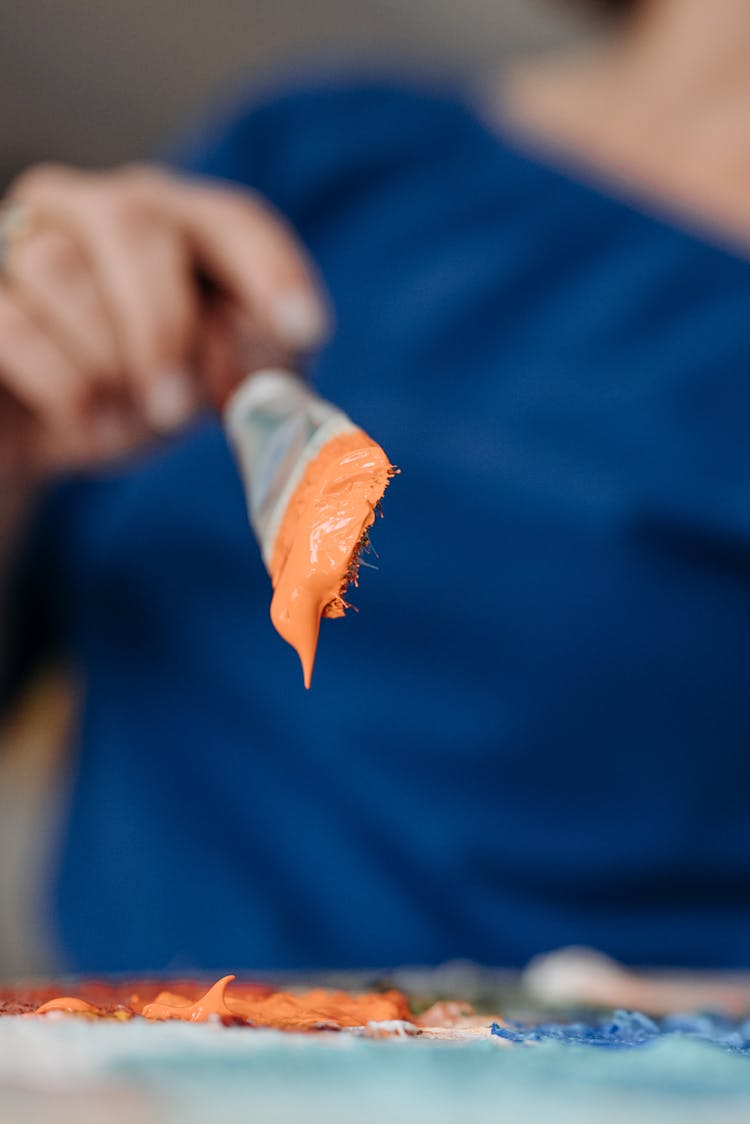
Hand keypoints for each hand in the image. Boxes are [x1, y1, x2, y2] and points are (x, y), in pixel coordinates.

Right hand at [0, 163, 327, 477]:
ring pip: (60, 270)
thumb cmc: (134, 395)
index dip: (271, 271)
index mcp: (173, 223)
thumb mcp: (201, 387)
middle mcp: (93, 208)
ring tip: (127, 423)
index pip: (233, 220)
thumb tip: (267, 386)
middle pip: (134, 223)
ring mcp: (19, 237)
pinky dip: (62, 387)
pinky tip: (86, 425)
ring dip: (105, 365)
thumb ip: (244, 373)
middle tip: (176, 409)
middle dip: (164, 324)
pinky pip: (12, 324)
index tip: (303, 332)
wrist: (37, 427)